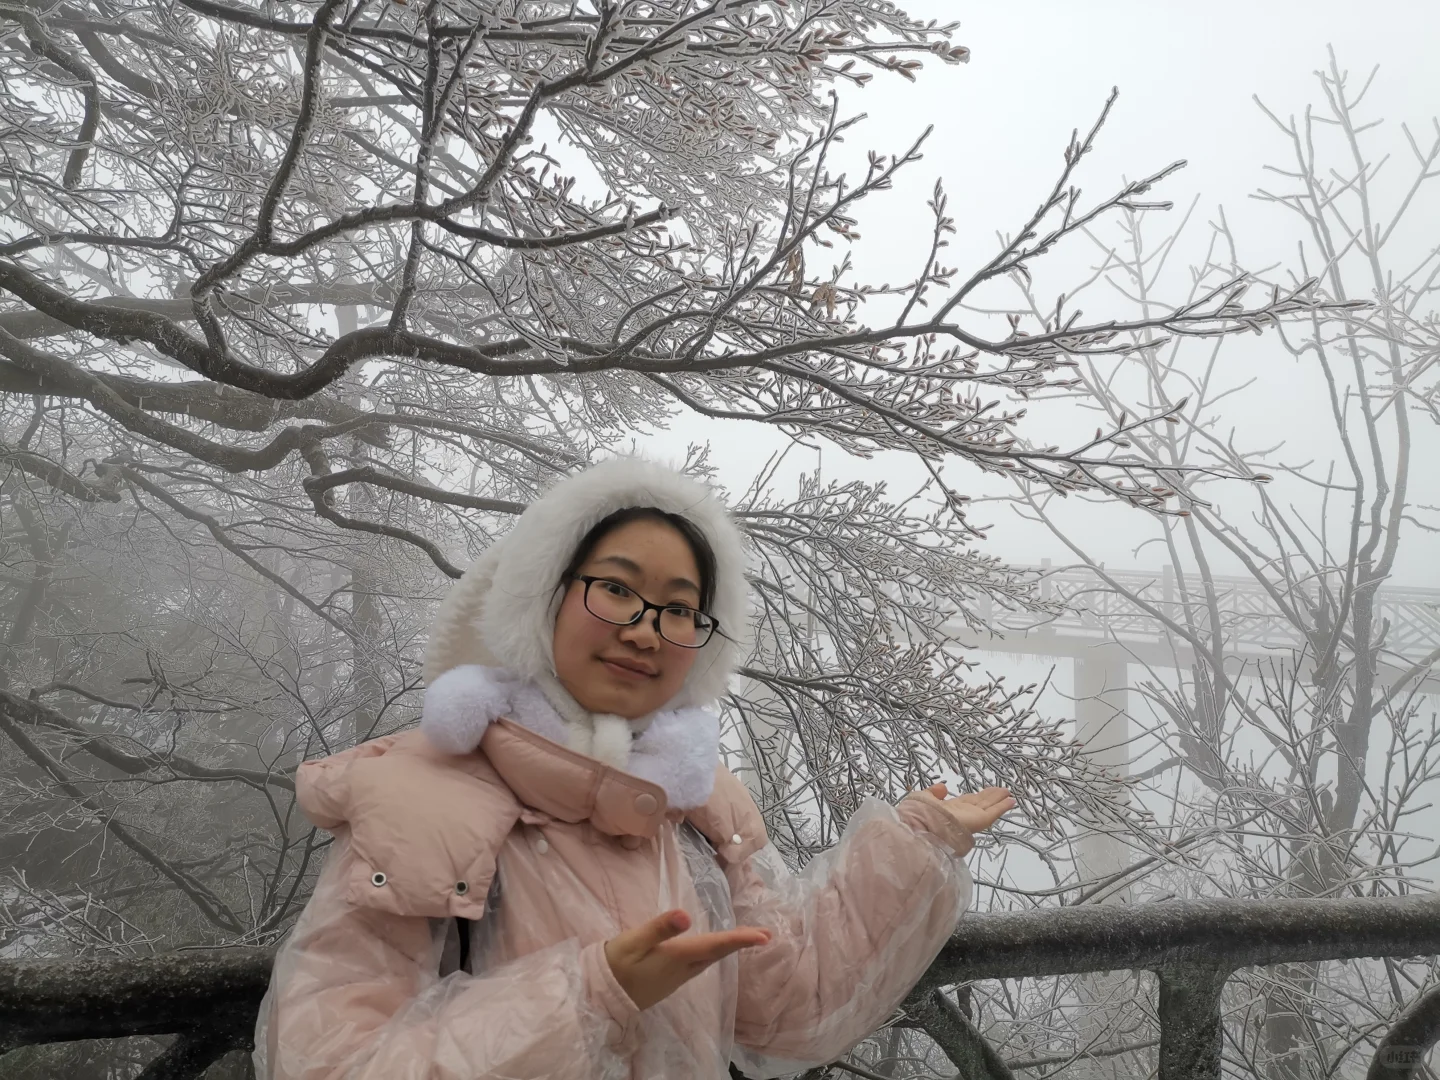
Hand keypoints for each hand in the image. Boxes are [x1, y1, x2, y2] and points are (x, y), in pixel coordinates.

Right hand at [604, 909, 769, 1010]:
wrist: (601, 997)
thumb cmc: (616, 964)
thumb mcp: (635, 941)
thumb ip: (660, 928)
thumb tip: (686, 914)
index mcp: (678, 956)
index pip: (716, 945)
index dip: (741, 939)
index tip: (766, 936)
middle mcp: (683, 969)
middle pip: (717, 953)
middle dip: (742, 943)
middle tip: (766, 935)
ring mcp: (677, 977)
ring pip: (709, 960)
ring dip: (728, 948)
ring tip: (746, 939)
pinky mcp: (669, 980)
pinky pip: (699, 964)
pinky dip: (713, 953)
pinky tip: (712, 949)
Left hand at [915, 783, 1014, 854]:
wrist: (923, 828)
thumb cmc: (922, 814)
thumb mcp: (924, 799)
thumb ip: (933, 793)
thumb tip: (942, 787)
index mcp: (951, 809)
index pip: (968, 801)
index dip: (978, 796)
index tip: (986, 791)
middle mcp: (964, 814)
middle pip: (982, 803)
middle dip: (992, 797)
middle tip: (1003, 790)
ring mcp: (972, 818)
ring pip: (989, 807)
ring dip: (1000, 800)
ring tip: (1009, 793)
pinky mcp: (979, 821)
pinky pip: (993, 813)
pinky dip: (1003, 807)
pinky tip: (1012, 800)